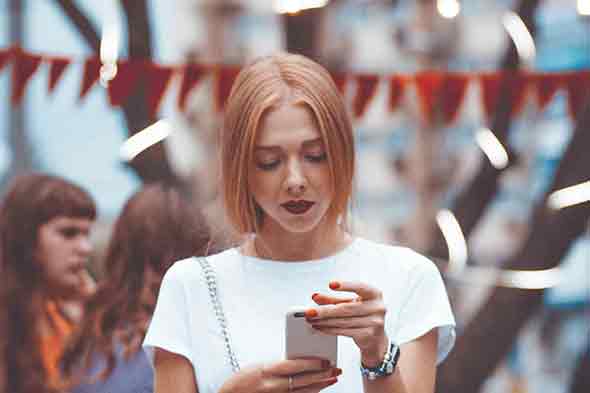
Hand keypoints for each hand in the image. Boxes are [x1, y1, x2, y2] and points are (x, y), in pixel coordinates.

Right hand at [219, 358, 339, 392]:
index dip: (312, 363)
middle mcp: (273, 385)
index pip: (295, 365)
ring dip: (320, 385)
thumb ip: (278, 365)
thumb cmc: (242, 380)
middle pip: (303, 380)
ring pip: (304, 392)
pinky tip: (319, 389)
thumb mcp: (259, 367)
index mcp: (267, 371)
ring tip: (332, 378)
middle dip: (322, 374)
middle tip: (335, 369)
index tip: (326, 359)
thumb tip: (299, 361)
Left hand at [306, 281, 388, 366]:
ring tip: (311, 320)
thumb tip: (315, 296)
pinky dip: (329, 329)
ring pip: (343, 321)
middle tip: (309, 311)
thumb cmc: (361, 315)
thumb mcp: (350, 303)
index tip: (330, 284)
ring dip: (324, 321)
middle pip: (346, 308)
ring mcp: (374, 322)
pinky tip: (319, 327)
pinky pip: (344, 331)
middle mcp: (377, 307)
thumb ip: (333, 299)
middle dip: (325, 310)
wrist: (375, 338)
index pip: (360, 287)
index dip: (346, 285)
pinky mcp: (368, 334)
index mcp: (374, 293)